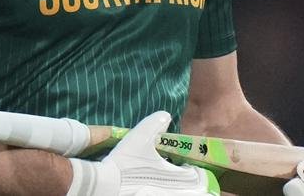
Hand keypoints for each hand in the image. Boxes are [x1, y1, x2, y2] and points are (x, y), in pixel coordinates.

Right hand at [66, 111, 218, 195]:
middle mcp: (172, 194)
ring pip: (181, 195)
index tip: (189, 167)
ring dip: (179, 189)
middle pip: (195, 192)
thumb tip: (166, 116)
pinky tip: (154, 187)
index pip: (200, 180)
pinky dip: (165, 192)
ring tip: (169, 182)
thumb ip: (155, 124)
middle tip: (182, 175)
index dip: (197, 172)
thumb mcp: (139, 137)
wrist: (102, 187)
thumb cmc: (124, 163)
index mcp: (176, 179)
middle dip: (192, 184)